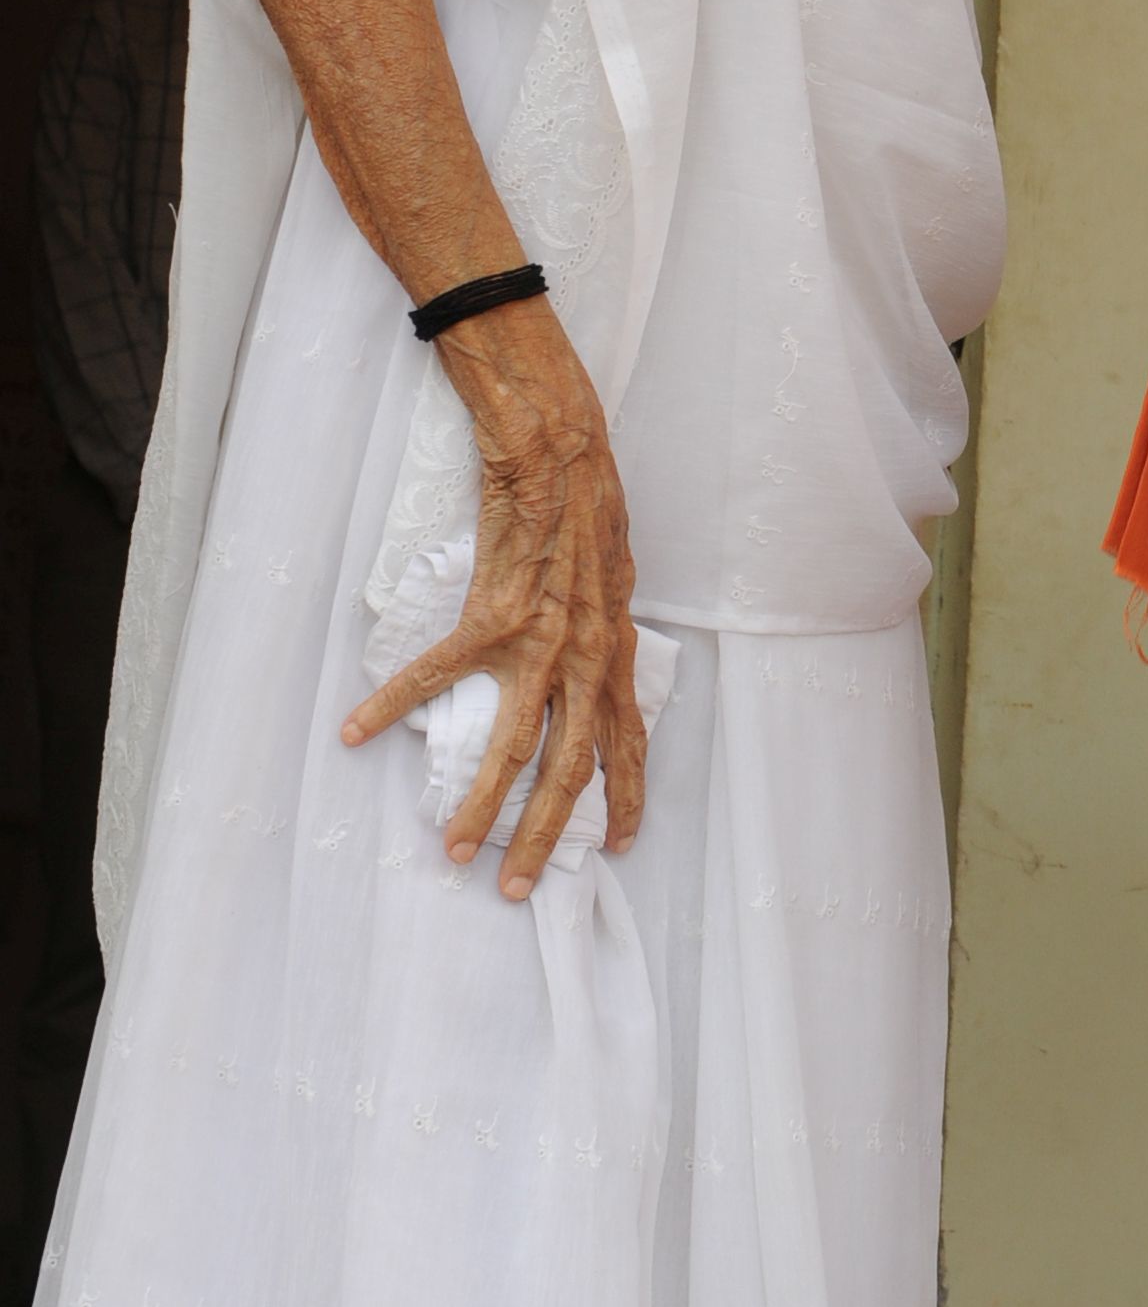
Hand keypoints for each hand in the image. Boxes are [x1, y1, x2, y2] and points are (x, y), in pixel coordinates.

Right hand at [340, 297, 645, 900]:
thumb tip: (584, 648)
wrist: (553, 419)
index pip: (628, 731)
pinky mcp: (500, 600)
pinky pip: (444, 667)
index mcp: (615, 632)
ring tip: (452, 848)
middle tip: (515, 887)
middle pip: (575, 759)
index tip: (617, 845)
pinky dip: (400, 700)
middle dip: (547, 831)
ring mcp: (549, 626)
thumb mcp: (605, 556)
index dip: (626, 791)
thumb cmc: (578, 480)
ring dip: (482, 800)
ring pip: (519, 738)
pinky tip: (359, 729)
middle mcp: (592, 640)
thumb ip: (594, 609)